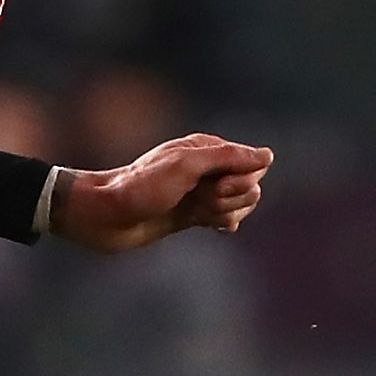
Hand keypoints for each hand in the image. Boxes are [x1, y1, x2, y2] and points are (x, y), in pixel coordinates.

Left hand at [53, 134, 269, 252]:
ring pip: (239, 205)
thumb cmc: (143, 187)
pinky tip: (210, 227)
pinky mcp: (194, 213)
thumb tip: (268, 156)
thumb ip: (228, 158)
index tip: (212, 187)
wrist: (107, 216)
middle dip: (231, 199)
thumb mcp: (186, 166)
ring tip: (195, 213)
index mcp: (206, 148)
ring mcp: (201, 191)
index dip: (239, 181)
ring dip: (223, 212)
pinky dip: (222, 222)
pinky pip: (226, 218)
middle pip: (249, 186)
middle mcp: (207, 168)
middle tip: (198, 200)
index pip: (252, 164)